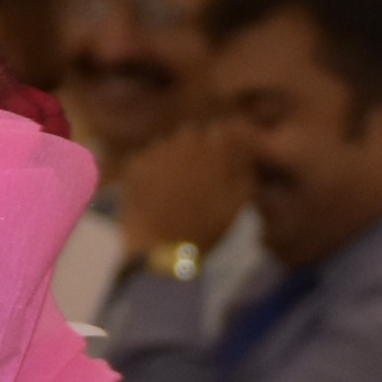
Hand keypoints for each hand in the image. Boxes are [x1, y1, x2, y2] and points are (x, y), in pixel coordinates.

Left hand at [112, 117, 254, 257]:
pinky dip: (150, 170)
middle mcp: (184, 144)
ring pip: (167, 145)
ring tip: (172, 187)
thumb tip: (245, 160)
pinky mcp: (135, 164)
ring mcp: (157, 152)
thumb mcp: (235, 204)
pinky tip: (153, 192)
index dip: (221, 146)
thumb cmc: (204, 229)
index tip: (220, 160)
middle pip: (192, 134)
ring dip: (172, 158)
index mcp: (212, 151)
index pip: (220, 132)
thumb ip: (244, 175)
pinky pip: (146, 159)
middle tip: (195, 175)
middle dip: (195, 149)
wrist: (162, 249)